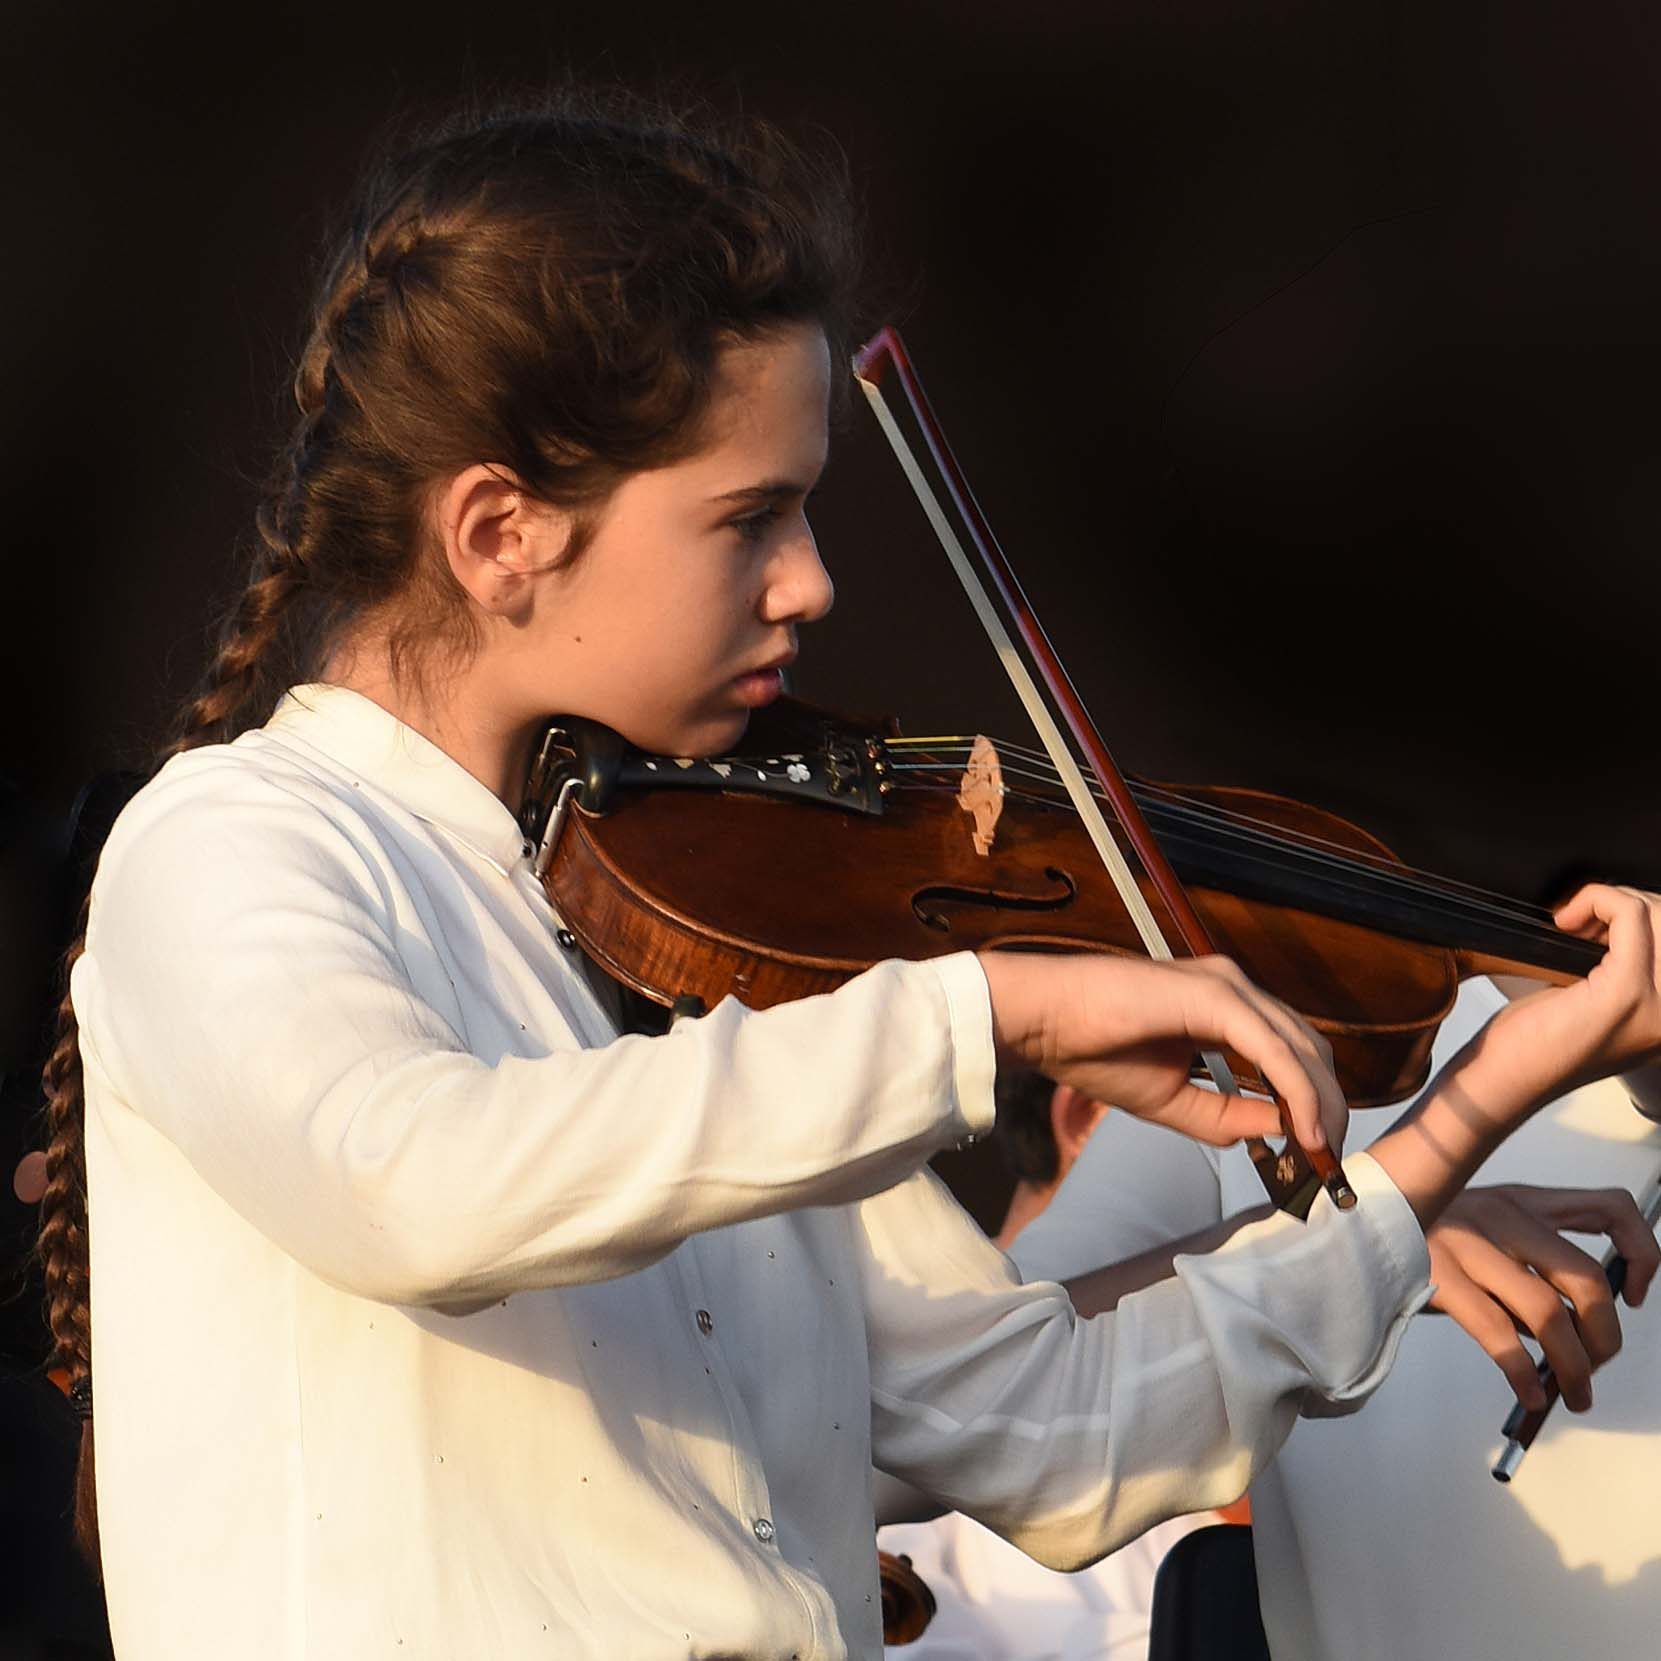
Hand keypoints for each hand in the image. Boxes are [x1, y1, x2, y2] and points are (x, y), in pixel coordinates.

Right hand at [977, 950, 1346, 1153]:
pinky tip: (1303, 1130)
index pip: (1290, 1051)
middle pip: (1308, 1048)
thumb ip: (1223, 1115)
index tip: (1316, 1152)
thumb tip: (1279, 1132)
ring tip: (1320, 1151)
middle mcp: (1233, 986)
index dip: (1313, 1101)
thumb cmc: (1093, 1052)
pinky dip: (1298, 1092)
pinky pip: (1274, 1050)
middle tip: (1326, 1160)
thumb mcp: (1169, 1100)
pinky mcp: (1216, 995)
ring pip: (1301, 1048)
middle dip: (1327, 1106)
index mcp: (1223, 1006)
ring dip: (1321, 1104)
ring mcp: (1227, 985)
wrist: (1044, 1020)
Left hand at [1371, 886, 1660, 1227]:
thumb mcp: (1591, 1006)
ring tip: (1572, 925)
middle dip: (1629, 906)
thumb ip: (1620, 971)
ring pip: (1660, 916)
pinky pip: (1631, 917)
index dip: (1643, 919)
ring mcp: (1658, 1007)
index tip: (1593, 926)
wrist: (1503, 1082)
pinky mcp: (1623, 994)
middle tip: (1579, 922)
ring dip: (1613, 903)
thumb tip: (1621, 920)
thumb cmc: (1534, 1045)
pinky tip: (1564, 921)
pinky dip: (1598, 900)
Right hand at [1425, 1184, 1659, 1411]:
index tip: (1634, 1296)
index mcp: (1522, 1201)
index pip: (1610, 1208)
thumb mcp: (1486, 1234)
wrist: (1355, 1225)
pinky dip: (1524, 1373)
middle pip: (1586, 1277)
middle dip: (1604, 1337)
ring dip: (1573, 1367)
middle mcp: (1501, 1214)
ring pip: (1547, 1312)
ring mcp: (1467, 1242)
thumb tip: (1577, 1333)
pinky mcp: (1437, 1275)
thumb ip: (1530, 1267)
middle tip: (1596, 1365)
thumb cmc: (1427, 1241)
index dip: (1642, 1253)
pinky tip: (1530, 1393)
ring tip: (1575, 1394)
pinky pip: (1498, 1334)